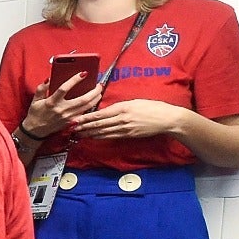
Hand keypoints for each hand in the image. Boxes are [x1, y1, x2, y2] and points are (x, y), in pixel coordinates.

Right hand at [22, 77, 103, 139]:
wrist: (35, 131)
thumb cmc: (36, 114)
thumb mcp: (35, 100)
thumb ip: (42, 88)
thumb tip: (50, 79)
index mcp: (52, 102)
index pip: (64, 89)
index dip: (75, 80)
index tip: (83, 73)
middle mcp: (61, 110)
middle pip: (83, 99)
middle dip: (93, 91)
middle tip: (98, 84)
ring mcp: (68, 117)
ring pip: (87, 107)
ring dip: (95, 98)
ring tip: (99, 91)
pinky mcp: (71, 122)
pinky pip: (84, 113)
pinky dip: (91, 107)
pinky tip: (94, 101)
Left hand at [69, 98, 186, 141]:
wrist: (167, 119)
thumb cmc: (152, 107)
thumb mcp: (134, 102)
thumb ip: (120, 106)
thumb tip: (107, 110)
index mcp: (122, 107)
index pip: (100, 114)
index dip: (86, 118)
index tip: (76, 119)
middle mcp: (122, 119)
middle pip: (98, 124)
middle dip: (83, 126)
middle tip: (71, 128)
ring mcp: (125, 128)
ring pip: (103, 132)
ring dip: (89, 133)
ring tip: (78, 134)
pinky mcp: (128, 135)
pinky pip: (111, 136)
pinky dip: (100, 137)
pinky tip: (92, 137)